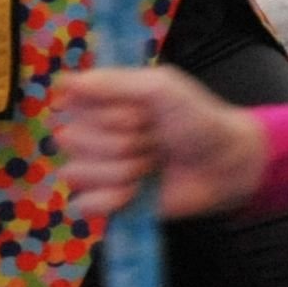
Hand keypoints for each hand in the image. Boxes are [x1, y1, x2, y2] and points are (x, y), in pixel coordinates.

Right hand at [53, 64, 269, 218]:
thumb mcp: (162, 87)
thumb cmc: (197, 119)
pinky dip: (112, 199)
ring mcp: (96, 169)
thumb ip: (114, 82)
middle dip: (121, 141)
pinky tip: (137, 192)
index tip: (137, 108)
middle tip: (154, 138)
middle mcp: (91, 134)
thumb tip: (61, 81)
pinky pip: (83, 205)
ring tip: (152, 163)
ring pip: (75, 173)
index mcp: (99, 102)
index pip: (67, 103)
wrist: (226, 164)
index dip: (104, 109)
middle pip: (70, 140)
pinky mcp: (105, 201)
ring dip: (123, 169)